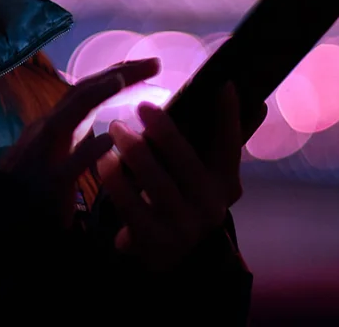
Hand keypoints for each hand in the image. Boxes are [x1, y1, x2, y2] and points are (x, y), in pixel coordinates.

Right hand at [0, 58, 159, 228]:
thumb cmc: (31, 186)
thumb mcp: (54, 153)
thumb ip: (76, 137)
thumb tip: (109, 130)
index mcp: (54, 125)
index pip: (86, 91)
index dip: (116, 74)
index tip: (147, 65)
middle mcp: (48, 130)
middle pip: (82, 93)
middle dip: (117, 74)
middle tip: (153, 63)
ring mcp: (45, 154)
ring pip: (68, 117)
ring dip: (95, 95)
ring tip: (123, 80)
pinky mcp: (48, 183)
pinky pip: (69, 165)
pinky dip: (88, 151)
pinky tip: (109, 141)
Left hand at [98, 82, 246, 271]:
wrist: (166, 254)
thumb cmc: (180, 197)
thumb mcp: (201, 174)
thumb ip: (211, 140)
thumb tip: (234, 93)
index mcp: (225, 185)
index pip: (231, 147)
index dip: (229, 117)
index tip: (223, 84)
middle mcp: (210, 207)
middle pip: (188, 164)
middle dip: (166, 132)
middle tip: (142, 105)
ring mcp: (183, 226)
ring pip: (156, 183)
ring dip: (135, 151)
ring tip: (116, 127)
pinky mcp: (154, 240)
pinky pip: (131, 204)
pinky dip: (116, 180)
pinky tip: (104, 159)